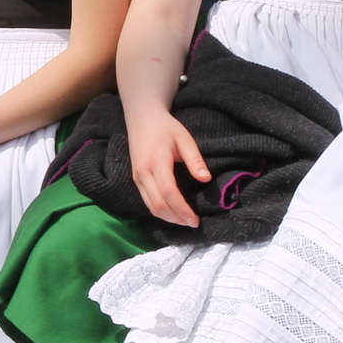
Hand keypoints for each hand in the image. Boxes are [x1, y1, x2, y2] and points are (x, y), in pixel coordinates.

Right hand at [125, 110, 204, 228]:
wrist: (142, 119)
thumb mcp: (184, 139)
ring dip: (168, 217)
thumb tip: (206, 179)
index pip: (169, 192)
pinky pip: (146, 201)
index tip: (195, 219)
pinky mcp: (136, 179)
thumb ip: (195, 159)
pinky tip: (173, 212)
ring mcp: (137, 177)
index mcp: (157, 161)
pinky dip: (160, 211)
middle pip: (158, 204)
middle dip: (176, 218)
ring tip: (184, 221)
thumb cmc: (166, 127)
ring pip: (150, 206)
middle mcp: (143, 172)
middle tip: (192, 223)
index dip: (182, 209)